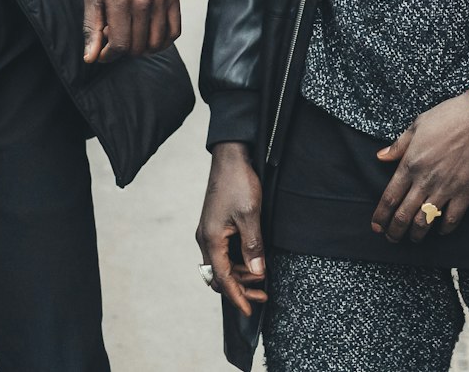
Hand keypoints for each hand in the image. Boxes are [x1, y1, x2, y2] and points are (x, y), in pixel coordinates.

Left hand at [81, 0, 179, 62]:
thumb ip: (91, 27)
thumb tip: (90, 58)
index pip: (120, 45)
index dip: (109, 55)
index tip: (103, 51)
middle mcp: (143, 0)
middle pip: (138, 46)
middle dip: (123, 50)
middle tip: (114, 37)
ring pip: (156, 43)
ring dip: (142, 47)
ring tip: (131, 33)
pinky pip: (174, 31)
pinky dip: (163, 40)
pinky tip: (149, 35)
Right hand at [196, 142, 266, 317]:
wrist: (230, 156)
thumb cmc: (238, 183)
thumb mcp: (250, 215)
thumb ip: (253, 246)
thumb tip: (258, 273)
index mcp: (211, 240)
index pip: (223, 279)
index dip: (237, 296)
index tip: (250, 310)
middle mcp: (206, 240)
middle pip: (220, 276)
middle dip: (240, 289)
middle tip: (262, 296)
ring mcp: (209, 233)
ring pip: (222, 265)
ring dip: (241, 275)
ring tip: (262, 280)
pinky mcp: (215, 226)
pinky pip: (224, 253)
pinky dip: (239, 262)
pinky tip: (254, 262)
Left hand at [371, 82, 468, 242]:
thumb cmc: (450, 116)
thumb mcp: (418, 125)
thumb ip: (398, 145)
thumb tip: (381, 156)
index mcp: (410, 163)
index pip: (389, 198)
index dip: (381, 216)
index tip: (377, 227)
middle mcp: (425, 180)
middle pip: (403, 215)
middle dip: (395, 231)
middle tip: (392, 238)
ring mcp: (446, 188)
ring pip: (425, 221)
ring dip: (416, 234)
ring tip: (413, 238)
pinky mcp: (466, 192)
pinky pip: (452, 219)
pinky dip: (444, 229)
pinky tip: (440, 231)